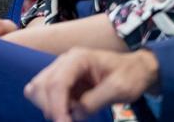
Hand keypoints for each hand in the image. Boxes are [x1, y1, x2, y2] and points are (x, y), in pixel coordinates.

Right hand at [24, 48, 158, 121]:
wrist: (136, 70)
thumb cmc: (130, 75)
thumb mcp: (119, 88)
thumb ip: (96, 100)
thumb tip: (75, 113)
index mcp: (78, 58)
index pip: (57, 83)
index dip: (56, 107)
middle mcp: (64, 62)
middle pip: (42, 86)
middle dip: (51, 108)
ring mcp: (61, 70)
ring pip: (38, 89)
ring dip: (50, 106)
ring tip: (72, 114)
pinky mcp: (62, 81)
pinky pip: (45, 95)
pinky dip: (52, 106)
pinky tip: (70, 110)